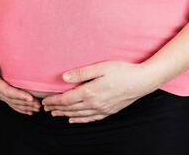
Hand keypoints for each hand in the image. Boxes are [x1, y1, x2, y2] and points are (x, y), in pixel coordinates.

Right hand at [0, 46, 40, 114]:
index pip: (7, 91)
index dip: (19, 95)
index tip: (30, 98)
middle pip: (12, 99)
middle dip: (25, 103)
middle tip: (39, 105)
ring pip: (13, 102)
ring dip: (25, 107)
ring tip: (37, 108)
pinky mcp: (1, 92)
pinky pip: (11, 102)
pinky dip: (21, 107)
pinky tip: (30, 111)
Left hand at [41, 60, 157, 122]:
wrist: (143, 81)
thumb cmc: (123, 71)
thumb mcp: (101, 67)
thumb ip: (82, 73)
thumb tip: (64, 77)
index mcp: (90, 92)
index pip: (66, 99)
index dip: (54, 101)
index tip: (44, 101)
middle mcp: (94, 103)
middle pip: (70, 108)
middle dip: (56, 108)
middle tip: (46, 108)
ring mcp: (102, 109)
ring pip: (78, 114)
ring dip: (65, 114)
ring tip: (55, 114)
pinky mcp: (108, 111)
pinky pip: (90, 119)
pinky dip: (79, 120)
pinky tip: (73, 119)